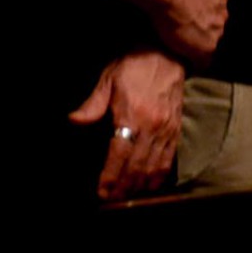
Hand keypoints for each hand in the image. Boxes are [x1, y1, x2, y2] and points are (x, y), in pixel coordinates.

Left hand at [69, 50, 184, 199]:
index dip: (110, 176)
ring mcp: (167, 128)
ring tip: (128, 197)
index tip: (102, 191)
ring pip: (155, 165)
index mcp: (132, 115)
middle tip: (112, 200)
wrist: (169, 52)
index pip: (119, 153)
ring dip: (141, 185)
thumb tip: (74, 121)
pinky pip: (170, 158)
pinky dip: (160, 174)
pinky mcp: (177, 128)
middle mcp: (152, 126)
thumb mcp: (108, 79)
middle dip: (124, 187)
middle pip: (137, 165)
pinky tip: (151, 184)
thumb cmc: (134, 65)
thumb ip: (93, 104)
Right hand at [149, 0, 227, 63]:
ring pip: (211, 43)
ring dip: (200, 45)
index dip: (204, 13)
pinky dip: (197, 62)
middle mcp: (222, 15)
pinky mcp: (203, 49)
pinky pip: (204, 61)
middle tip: (186, 32)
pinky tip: (188, 64)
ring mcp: (214, 33)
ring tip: (184, 48)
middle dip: (205, 29)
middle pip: (216, 26)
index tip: (193, 15)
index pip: (217, 8)